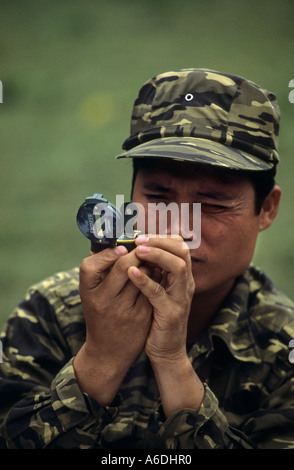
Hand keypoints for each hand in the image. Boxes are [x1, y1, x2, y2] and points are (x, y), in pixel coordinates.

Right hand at [74, 245, 152, 403]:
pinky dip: (156, 278)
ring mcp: (125, 310)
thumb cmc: (99, 316)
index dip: (107, 254)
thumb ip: (98, 270)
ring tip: (150, 259)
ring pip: (143, 276)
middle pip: (123, 267)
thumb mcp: (91, 295)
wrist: (108, 353)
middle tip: (142, 248)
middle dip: (136, 254)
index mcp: (88, 294)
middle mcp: (104, 302)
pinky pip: (152, 289)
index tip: (120, 249)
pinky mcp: (142, 317)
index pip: (90, 266)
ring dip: (149, 263)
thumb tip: (111, 244)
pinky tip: (157, 274)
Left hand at [128, 235, 194, 363]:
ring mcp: (181, 299)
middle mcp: (186, 285)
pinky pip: (159, 293)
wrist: (167, 351)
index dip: (163, 237)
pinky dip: (145, 281)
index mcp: (183, 278)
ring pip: (177, 267)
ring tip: (137, 250)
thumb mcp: (161, 291)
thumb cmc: (159, 318)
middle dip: (160, 241)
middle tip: (139, 239)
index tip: (143, 234)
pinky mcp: (170, 314)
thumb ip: (156, 273)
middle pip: (182, 252)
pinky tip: (131, 273)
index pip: (180, 247)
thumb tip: (140, 249)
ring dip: (156, 255)